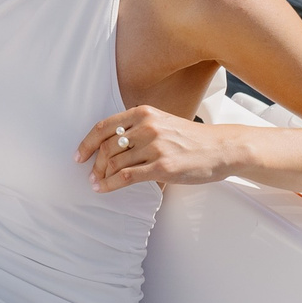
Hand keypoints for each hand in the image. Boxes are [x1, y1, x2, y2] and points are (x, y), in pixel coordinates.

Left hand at [78, 106, 231, 193]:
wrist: (222, 148)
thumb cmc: (192, 138)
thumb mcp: (163, 122)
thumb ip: (139, 127)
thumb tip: (112, 145)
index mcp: (144, 113)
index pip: (104, 126)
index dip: (87, 142)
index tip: (79, 155)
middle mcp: (147, 127)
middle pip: (107, 147)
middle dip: (95, 163)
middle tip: (91, 174)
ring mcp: (155, 147)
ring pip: (115, 162)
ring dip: (102, 175)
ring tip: (97, 183)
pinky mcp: (163, 167)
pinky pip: (127, 176)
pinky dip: (110, 184)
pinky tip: (104, 189)